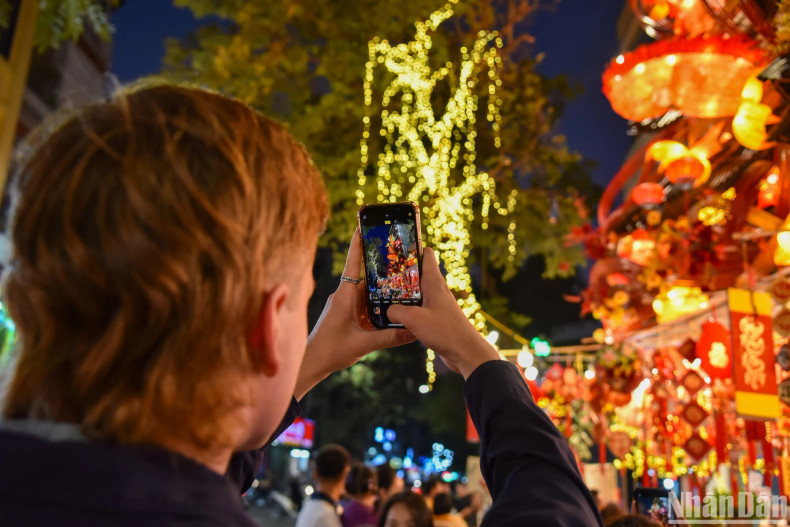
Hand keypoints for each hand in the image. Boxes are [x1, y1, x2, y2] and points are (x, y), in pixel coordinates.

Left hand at [294, 229, 414, 399]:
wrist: (311, 364)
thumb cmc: (331, 351)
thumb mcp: (363, 344)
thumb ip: (389, 338)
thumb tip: (414, 331)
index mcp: (344, 296)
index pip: (354, 263)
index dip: (359, 244)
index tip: (363, 224)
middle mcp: (344, 296)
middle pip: (366, 276)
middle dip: (382, 267)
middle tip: (400, 256)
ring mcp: (344, 305)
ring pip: (367, 291)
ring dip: (382, 288)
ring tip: (403, 281)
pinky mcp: (346, 315)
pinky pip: (365, 304)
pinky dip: (377, 303)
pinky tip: (391, 306)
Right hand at [387, 247, 499, 378]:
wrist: (466, 353)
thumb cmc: (445, 331)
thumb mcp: (414, 319)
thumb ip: (397, 311)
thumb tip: (387, 311)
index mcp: (434, 282)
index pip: (426, 254)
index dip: (412, 248)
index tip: (395, 249)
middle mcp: (436, 290)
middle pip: (417, 273)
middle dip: (400, 272)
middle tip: (382, 274)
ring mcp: (437, 304)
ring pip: (416, 292)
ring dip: (402, 293)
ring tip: (384, 295)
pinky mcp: (436, 318)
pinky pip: (418, 307)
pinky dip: (408, 309)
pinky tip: (395, 316)